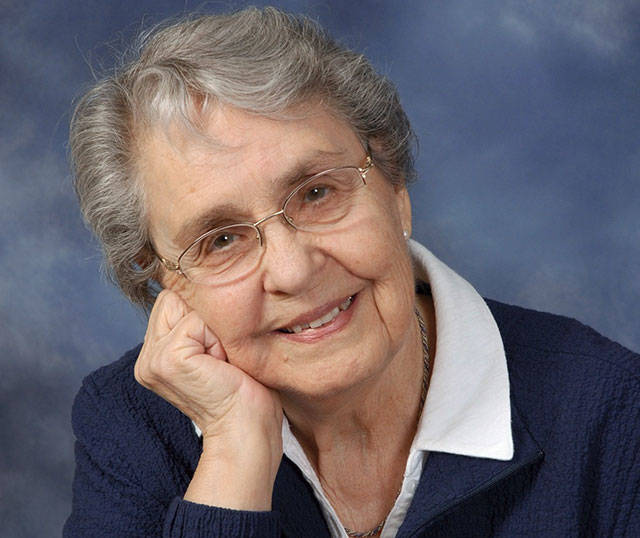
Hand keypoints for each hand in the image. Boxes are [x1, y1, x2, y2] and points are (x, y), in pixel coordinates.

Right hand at [134, 289, 282, 508]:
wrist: (247, 428)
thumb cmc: (242, 389)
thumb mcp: (214, 348)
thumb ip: (196, 323)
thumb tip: (199, 282)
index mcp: (154, 355)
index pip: (171, 300)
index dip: (202, 317)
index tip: (216, 353)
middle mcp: (146, 357)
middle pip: (173, 297)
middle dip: (203, 320)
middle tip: (219, 358)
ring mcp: (152, 359)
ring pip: (184, 305)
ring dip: (211, 330)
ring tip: (219, 361)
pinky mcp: (167, 359)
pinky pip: (195, 321)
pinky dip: (216, 339)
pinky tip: (220, 366)